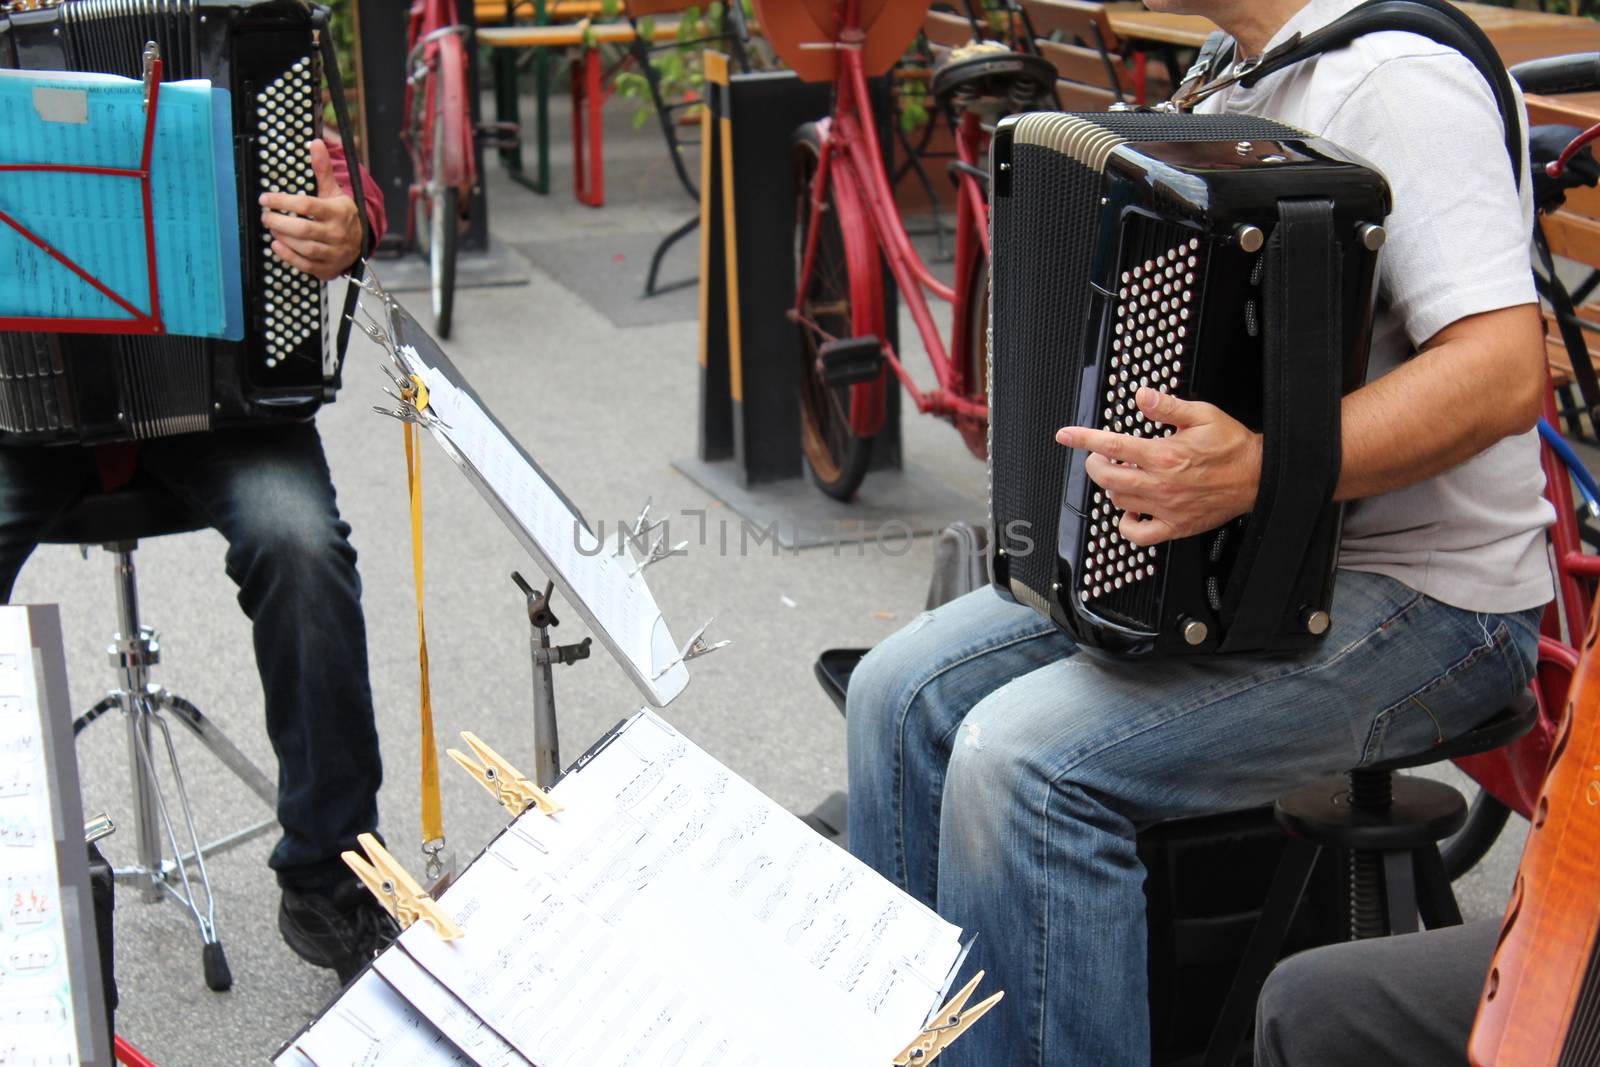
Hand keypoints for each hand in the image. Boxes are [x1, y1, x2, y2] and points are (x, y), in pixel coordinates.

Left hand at [259, 139, 361, 280]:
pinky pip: (306, 265)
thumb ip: (323, 169)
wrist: (361, 242)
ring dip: (283, 237)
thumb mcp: (335, 192)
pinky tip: (276, 245)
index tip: (265, 198)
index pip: (307, 206)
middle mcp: (337, 234)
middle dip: (279, 222)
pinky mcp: (328, 268)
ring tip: (271, 227)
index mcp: (338, 213)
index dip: (283, 201)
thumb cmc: (342, 214)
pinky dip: (289, 256)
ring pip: (304, 247)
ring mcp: (334, 253)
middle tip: (265, 215)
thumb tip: (315, 142)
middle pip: (303, 229)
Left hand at [1055, 387, 1262, 546]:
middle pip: (1106, 477)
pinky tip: (1132, 510)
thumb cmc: (1232, 447)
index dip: (1083, 439)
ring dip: (1112, 486)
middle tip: (1100, 455)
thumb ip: (1167, 407)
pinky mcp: (1175, 527)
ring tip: (1122, 474)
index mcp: (1164, 455)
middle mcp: (1160, 484)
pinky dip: (1127, 524)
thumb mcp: (1202, 415)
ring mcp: (1166, 508)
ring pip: (1119, 501)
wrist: (1259, 477)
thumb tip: (1141, 397)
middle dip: (1095, 464)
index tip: (1066, 435)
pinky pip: (1138, 535)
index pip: (1111, 445)